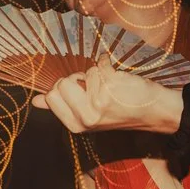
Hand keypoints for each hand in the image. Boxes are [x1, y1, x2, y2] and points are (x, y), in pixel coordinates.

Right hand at [33, 60, 178, 134]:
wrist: (153, 112)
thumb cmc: (119, 111)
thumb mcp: (87, 115)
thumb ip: (61, 107)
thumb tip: (36, 101)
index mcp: (76, 125)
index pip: (51, 95)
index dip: (64, 87)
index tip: (80, 92)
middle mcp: (85, 117)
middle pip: (62, 83)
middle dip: (76, 78)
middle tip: (94, 88)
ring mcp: (98, 102)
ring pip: (84, 72)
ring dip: (97, 73)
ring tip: (111, 86)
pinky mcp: (112, 87)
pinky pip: (99, 64)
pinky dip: (107, 63)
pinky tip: (117, 75)